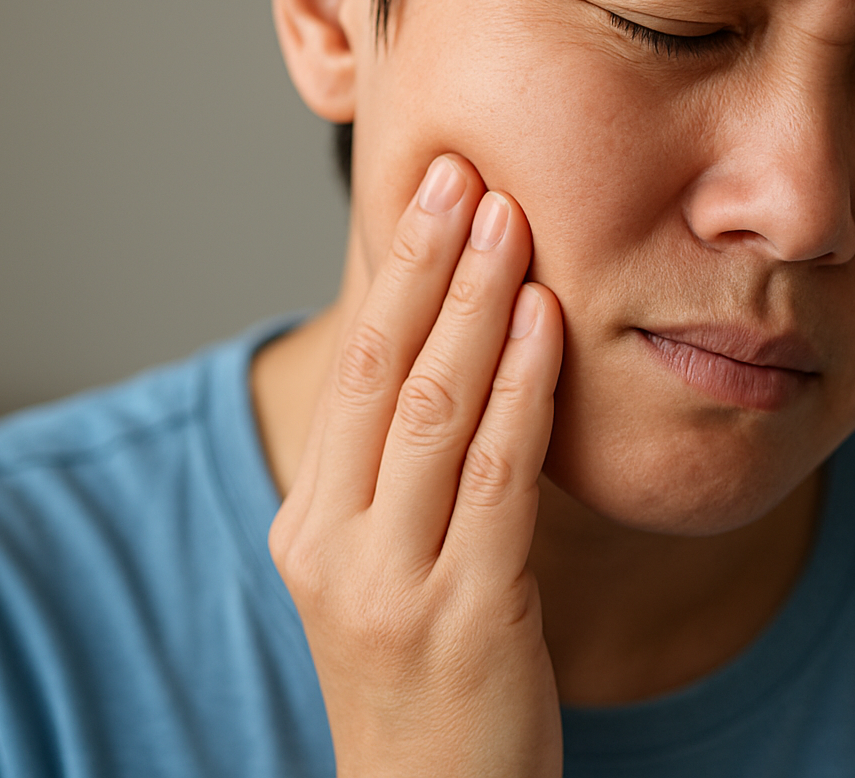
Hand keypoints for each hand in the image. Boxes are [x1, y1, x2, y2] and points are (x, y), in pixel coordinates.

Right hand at [269, 154, 564, 777]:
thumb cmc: (425, 682)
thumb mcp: (390, 571)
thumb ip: (406, 475)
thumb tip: (456, 356)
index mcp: (308, 525)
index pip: (348, 372)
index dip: (392, 276)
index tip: (429, 191)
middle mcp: (331, 546)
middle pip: (379, 372)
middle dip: (424, 265)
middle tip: (461, 172)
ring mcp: (392, 583)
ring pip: (433, 411)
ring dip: (475, 305)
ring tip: (508, 219)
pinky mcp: (466, 616)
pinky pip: (499, 477)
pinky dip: (524, 389)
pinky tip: (546, 322)